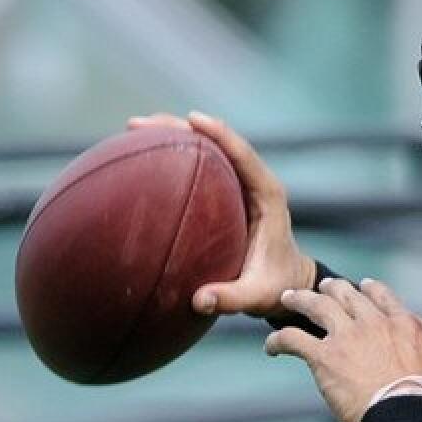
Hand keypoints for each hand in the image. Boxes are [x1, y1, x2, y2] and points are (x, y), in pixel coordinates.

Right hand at [126, 111, 314, 317]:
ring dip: (172, 136)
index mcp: (267, 196)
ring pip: (206, 149)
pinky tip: (143, 157)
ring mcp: (240, 185)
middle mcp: (254, 183)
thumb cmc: (277, 286)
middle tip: (139, 124)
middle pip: (218, 143)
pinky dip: (174, 157)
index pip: (243, 155)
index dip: (220, 133)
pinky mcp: (228, 192)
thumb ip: (232, 298)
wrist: (289, 282)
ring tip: (132, 130)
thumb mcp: (258, 296)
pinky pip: (201, 166)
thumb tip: (199, 301)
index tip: (192, 119)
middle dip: (180, 128)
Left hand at [264, 278, 421, 421]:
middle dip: (331, 288)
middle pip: (346, 294)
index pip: (382, 296)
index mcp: (402, 324)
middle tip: (322, 288)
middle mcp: (374, 323)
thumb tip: (411, 376)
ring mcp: (348, 336)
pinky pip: (292, 338)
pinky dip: (278, 341)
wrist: (407, 414)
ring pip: (316, 305)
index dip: (369, 288)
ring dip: (300, 299)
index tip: (362, 285)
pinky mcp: (324, 356)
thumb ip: (414, 359)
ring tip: (289, 297)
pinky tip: (271, 347)